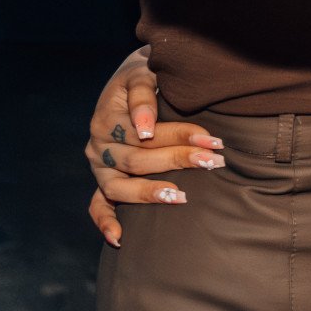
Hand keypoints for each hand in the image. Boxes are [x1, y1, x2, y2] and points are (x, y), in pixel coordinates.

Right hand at [83, 46, 221, 246]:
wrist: (130, 80)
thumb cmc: (143, 75)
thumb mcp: (141, 73)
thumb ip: (143, 96)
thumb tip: (145, 128)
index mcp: (105, 118)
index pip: (144, 133)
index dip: (180, 135)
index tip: (211, 140)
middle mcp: (97, 145)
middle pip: (138, 160)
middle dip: (177, 161)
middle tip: (213, 162)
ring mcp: (99, 167)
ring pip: (121, 187)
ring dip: (151, 193)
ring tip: (182, 196)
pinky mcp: (102, 182)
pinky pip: (98, 206)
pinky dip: (106, 222)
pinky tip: (120, 238)